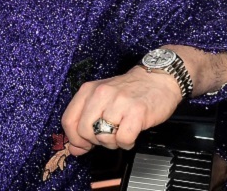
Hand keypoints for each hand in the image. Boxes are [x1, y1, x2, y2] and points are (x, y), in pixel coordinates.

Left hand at [59, 68, 181, 155]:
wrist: (158, 79)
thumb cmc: (129, 91)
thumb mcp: (102, 100)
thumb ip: (84, 122)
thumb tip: (74, 149)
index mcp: (88, 90)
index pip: (68, 120)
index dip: (74, 138)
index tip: (83, 144)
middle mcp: (101, 94)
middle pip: (84, 131)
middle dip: (95, 141)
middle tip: (107, 136)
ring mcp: (119, 102)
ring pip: (103, 137)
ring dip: (113, 143)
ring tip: (121, 133)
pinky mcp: (137, 112)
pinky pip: (123, 139)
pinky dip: (127, 143)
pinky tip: (131, 135)